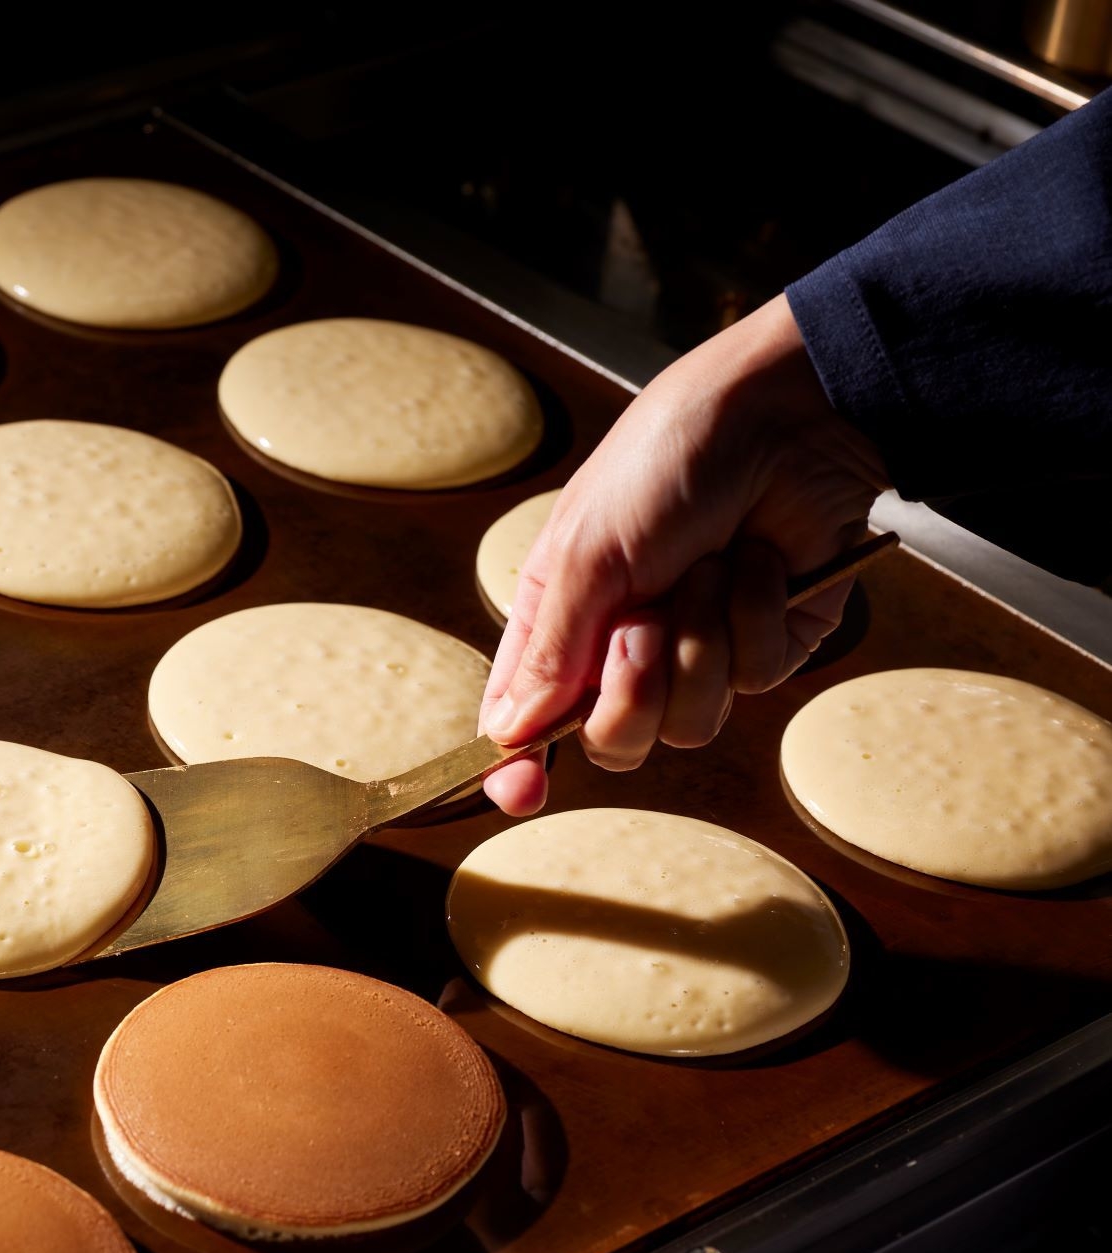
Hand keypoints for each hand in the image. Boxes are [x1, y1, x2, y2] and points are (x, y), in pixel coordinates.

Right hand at [479, 294, 887, 815]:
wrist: (786, 416)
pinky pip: (757, 679)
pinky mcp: (770, 645)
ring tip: (707, 567)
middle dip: (631, 687)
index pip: (527, 719)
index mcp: (563, 621)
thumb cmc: (668, 459)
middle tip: (642, 622)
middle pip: (614, 740)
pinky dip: (754, 615)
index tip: (519, 793)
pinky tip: (757, 561)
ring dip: (701, 640)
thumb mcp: (587, 550)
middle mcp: (626, 647)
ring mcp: (700, 651)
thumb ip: (551, 652)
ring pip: (689, 722)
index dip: (519, 764)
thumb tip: (509, 735)